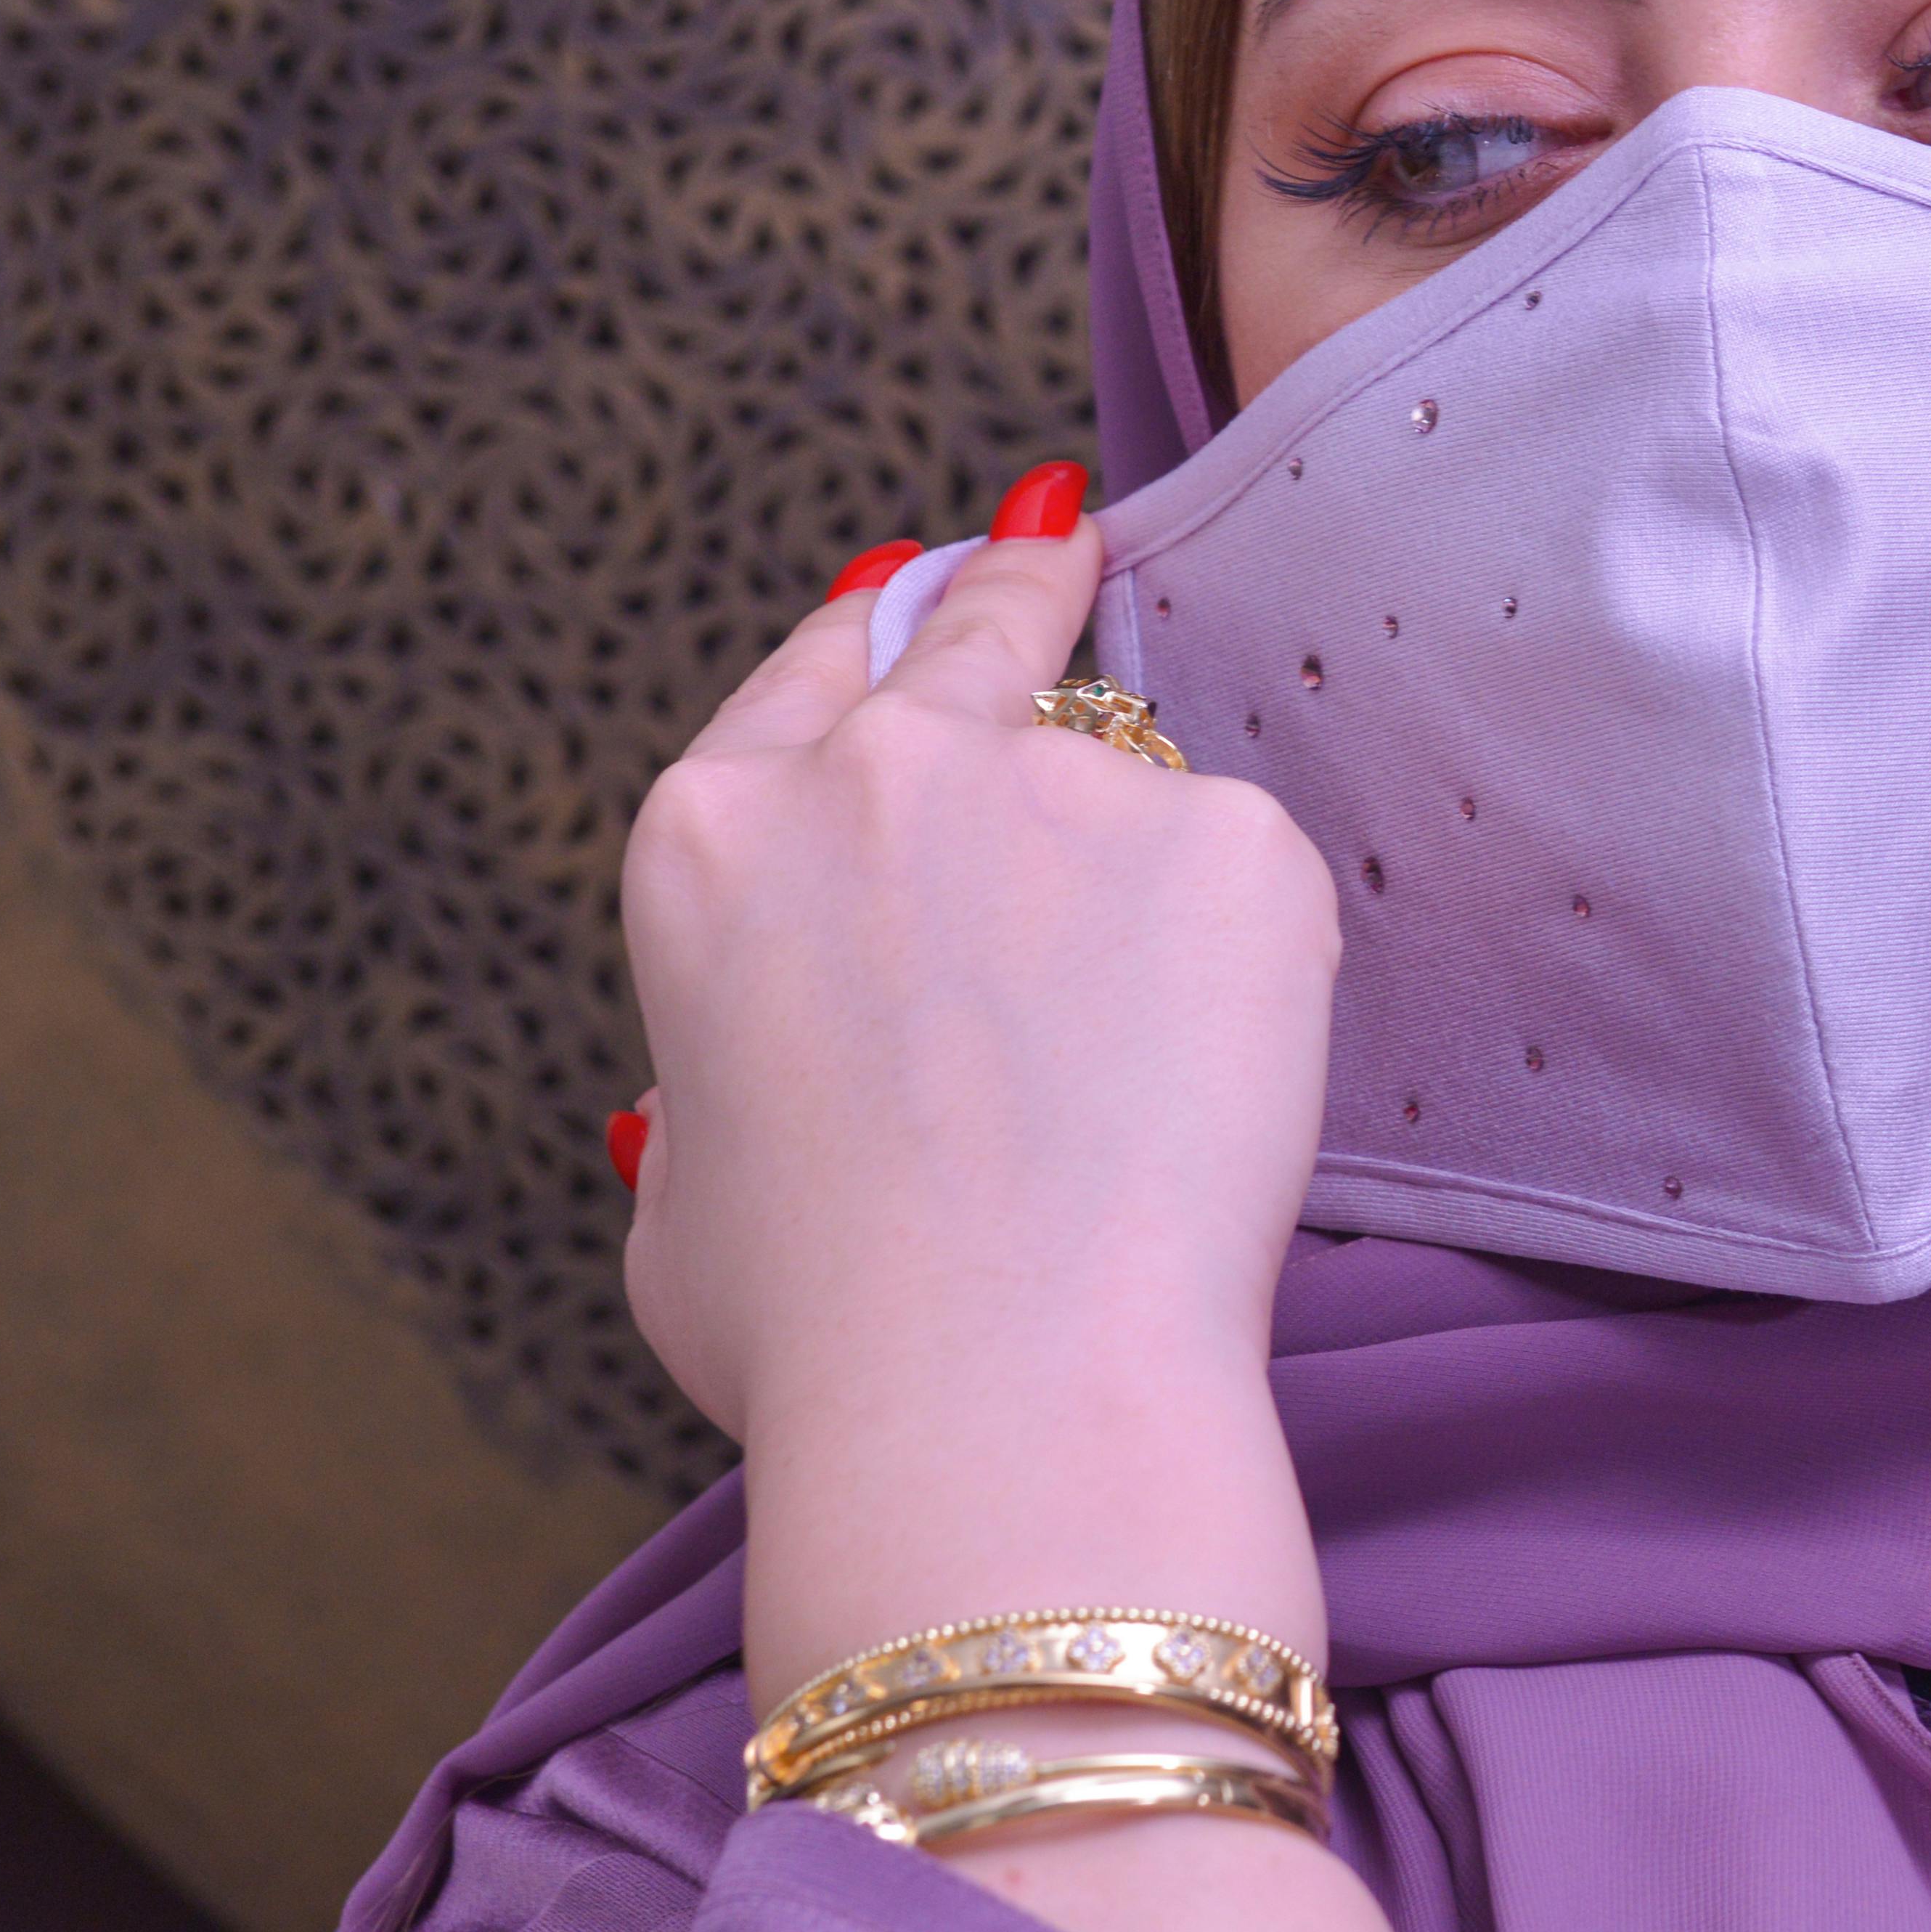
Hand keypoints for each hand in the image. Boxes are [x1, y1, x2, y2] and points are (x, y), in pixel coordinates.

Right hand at [616, 470, 1343, 1461]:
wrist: (1003, 1389)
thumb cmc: (826, 1339)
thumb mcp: (680, 1208)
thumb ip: (708, 1098)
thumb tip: (726, 1099)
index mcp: (717, 840)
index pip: (811, 672)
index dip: (872, 631)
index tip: (925, 587)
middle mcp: (878, 774)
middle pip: (976, 630)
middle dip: (1016, 588)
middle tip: (1056, 542)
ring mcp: (1067, 790)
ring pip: (1134, 801)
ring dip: (1144, 899)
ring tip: (1141, 1081)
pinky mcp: (1234, 842)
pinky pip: (1250, 884)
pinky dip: (1249, 973)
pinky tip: (1209, 1096)